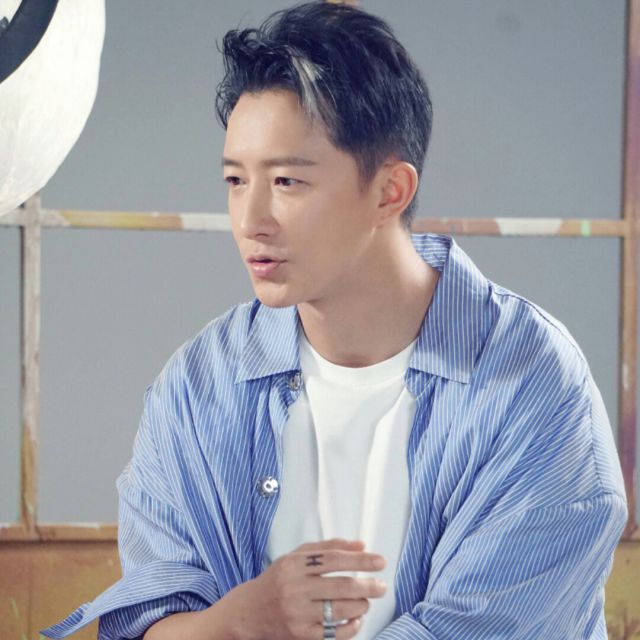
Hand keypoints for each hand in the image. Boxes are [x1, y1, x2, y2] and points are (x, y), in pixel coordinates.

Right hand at [220, 538, 386, 639]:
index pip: (334, 559)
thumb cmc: (277, 580)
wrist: (248, 612)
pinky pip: (334, 632)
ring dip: (362, 605)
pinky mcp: (301, 635)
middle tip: (382, 586)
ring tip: (367, 601)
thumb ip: (328, 547)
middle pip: (341, 586)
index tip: (380, 561)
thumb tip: (361, 545)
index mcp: (294, 564)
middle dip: (368, 586)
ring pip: (341, 609)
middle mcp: (295, 588)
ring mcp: (298, 614)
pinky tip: (356, 619)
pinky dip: (351, 626)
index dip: (361, 560)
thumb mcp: (296, 556)